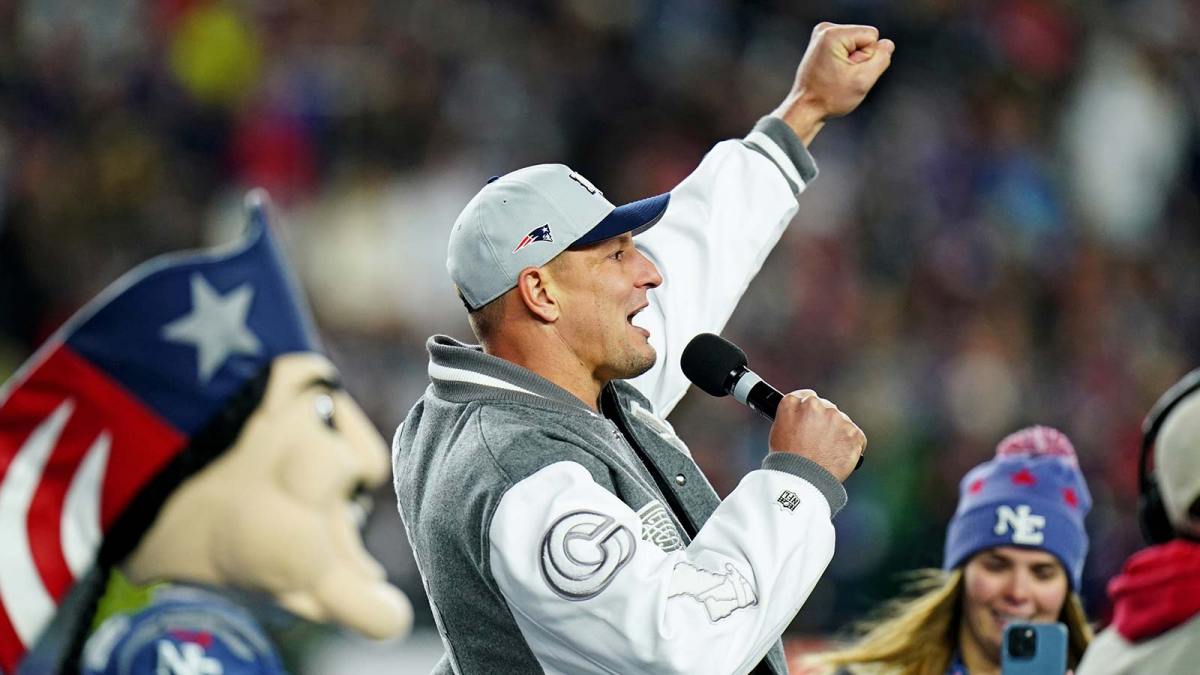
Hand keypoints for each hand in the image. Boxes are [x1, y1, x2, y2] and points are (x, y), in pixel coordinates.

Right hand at [768, 389, 865, 482]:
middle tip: (818, 442)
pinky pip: (856, 436)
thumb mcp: (778, 431)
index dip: (810, 411)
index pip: (807, 397)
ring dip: (837, 433)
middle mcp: (815, 406)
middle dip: (824, 422)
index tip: (811, 420)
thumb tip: (804, 417)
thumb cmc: (786, 460)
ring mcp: (837, 418)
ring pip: (841, 422)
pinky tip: (839, 456)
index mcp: (793, 402)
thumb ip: (793, 417)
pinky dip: (851, 445)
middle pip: (826, 408)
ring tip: (827, 453)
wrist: (802, 480)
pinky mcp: (853, 432)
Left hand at [772, 22, 894, 144]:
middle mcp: (825, 29)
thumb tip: (887, 44)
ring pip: (857, 45)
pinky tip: (833, 74)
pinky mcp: (822, 44)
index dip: (866, 58)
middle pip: (864, 38)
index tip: (848, 72)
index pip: (872, 36)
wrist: (805, 108)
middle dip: (859, 60)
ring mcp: (822, 36)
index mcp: (833, 34)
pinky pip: (848, 49)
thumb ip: (881, 59)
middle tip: (841, 77)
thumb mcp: (863, 80)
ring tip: (836, 76)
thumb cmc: (830, 98)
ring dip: (852, 63)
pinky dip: (845, 63)